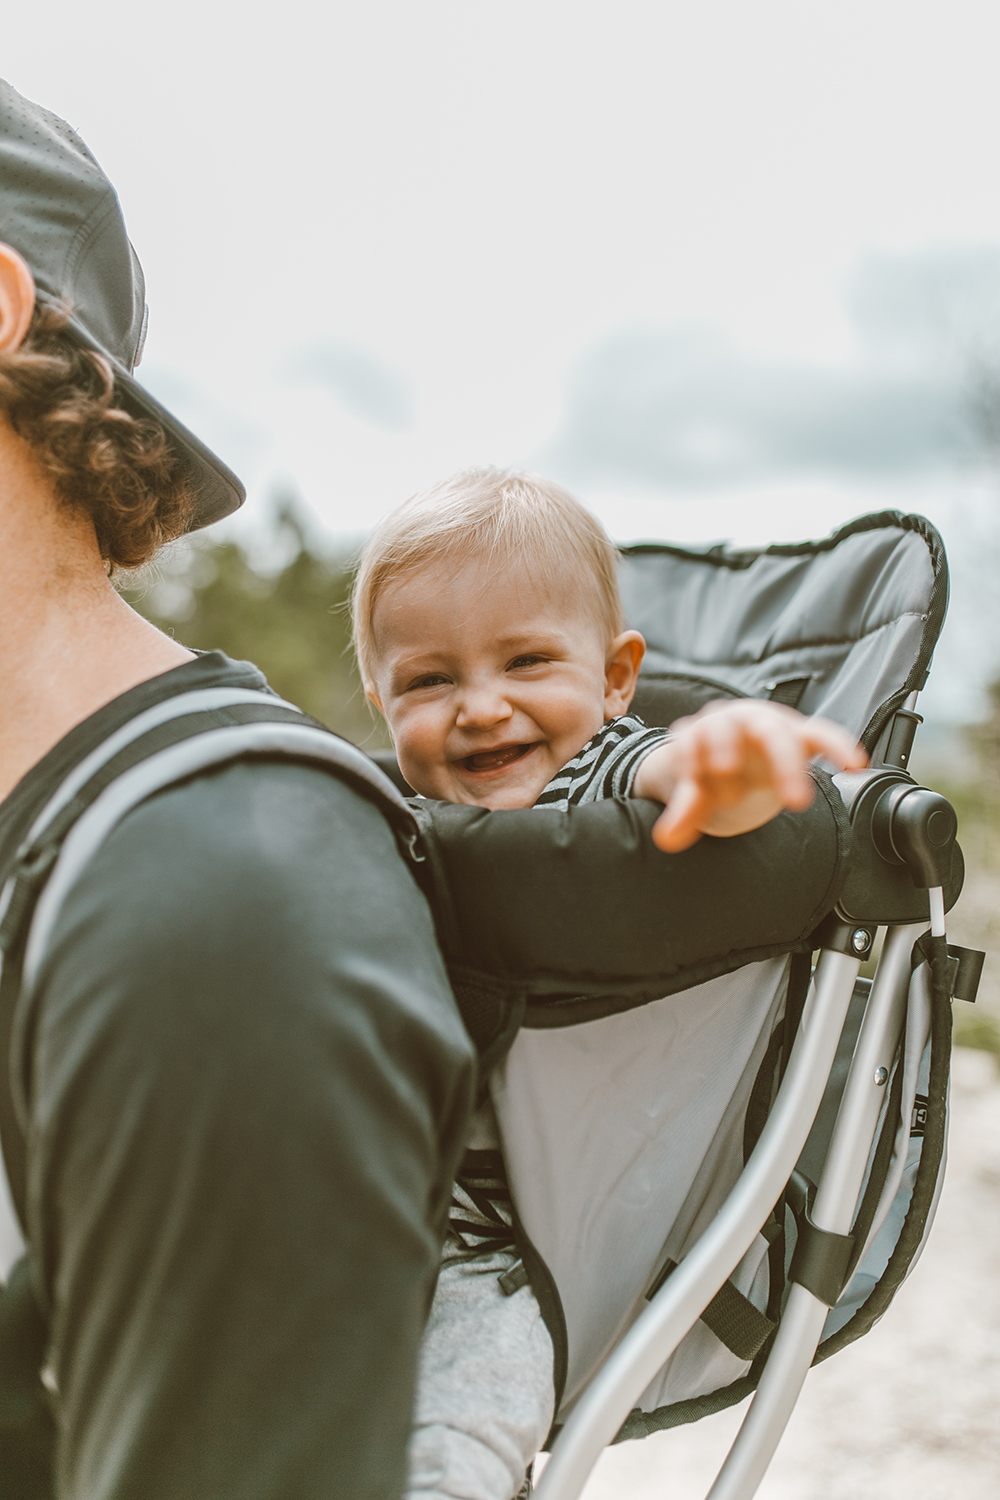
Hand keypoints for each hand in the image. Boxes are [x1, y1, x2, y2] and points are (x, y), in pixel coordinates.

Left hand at [632, 700, 867, 852]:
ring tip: (796, 800)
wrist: (730, 759)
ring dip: (786, 766)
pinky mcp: (799, 735)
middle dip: (720, 756)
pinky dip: (839, 746)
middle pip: (737, 728)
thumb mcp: (693, 790)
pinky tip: (857, 765)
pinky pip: (822, 735)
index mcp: (703, 728)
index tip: (694, 785)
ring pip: (779, 734)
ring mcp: (769, 725)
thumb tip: (666, 839)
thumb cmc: (708, 769)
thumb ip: (684, 810)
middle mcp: (737, 719)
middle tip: (737, 790)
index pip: (693, 738)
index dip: (692, 761)